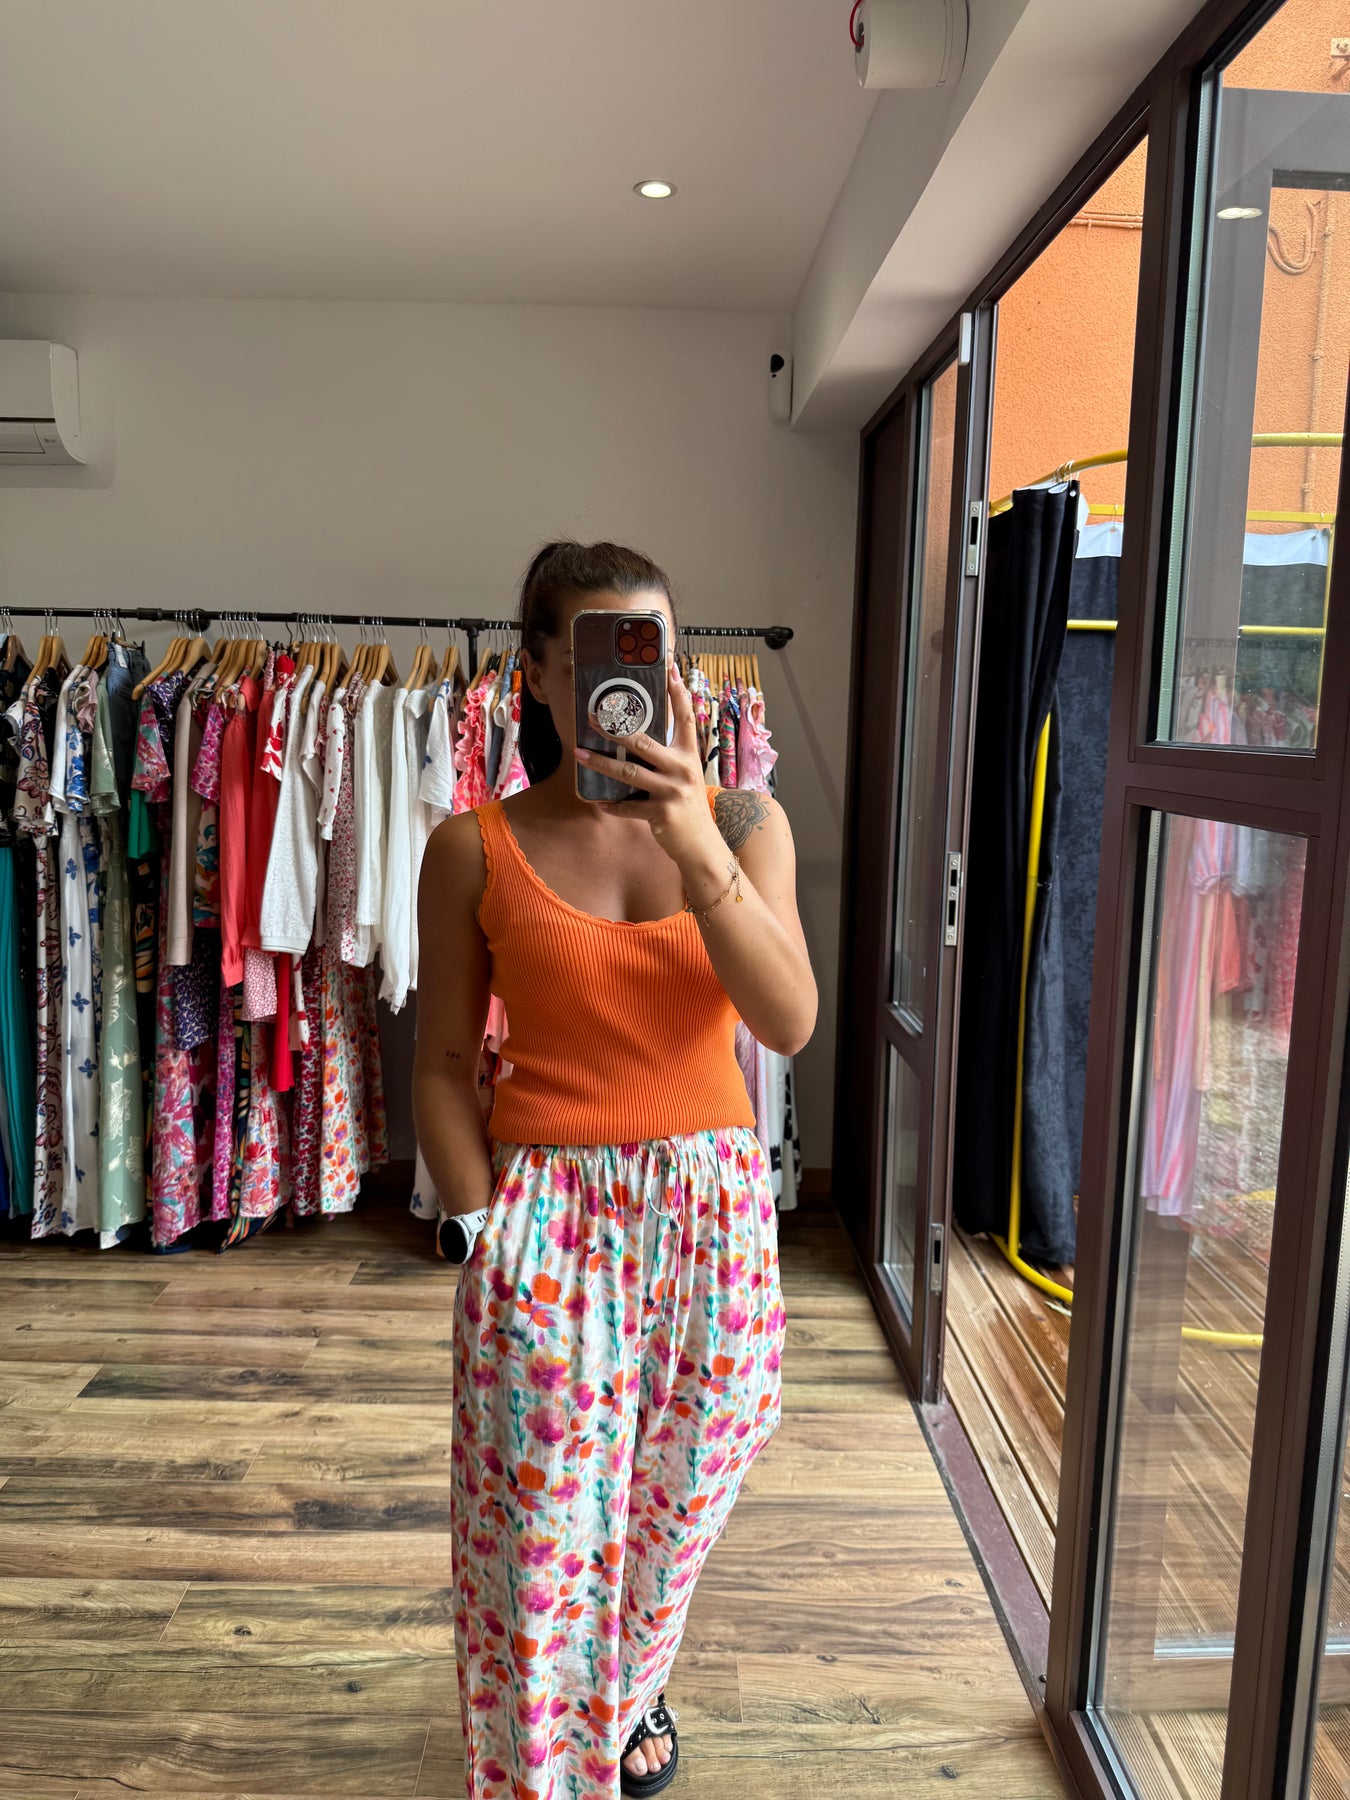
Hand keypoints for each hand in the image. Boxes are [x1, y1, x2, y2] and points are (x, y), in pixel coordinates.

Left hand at [573, 662, 724, 876]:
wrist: (702, 845)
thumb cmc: (688, 807)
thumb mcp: (685, 776)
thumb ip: (667, 757)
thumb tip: (636, 737)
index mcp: (690, 755)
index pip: (684, 717)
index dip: (677, 691)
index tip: (669, 667)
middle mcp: (683, 769)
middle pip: (645, 742)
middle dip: (615, 729)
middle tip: (592, 717)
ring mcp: (673, 791)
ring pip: (629, 773)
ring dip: (601, 763)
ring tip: (580, 754)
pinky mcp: (662, 814)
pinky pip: (628, 806)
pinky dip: (611, 805)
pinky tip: (597, 801)